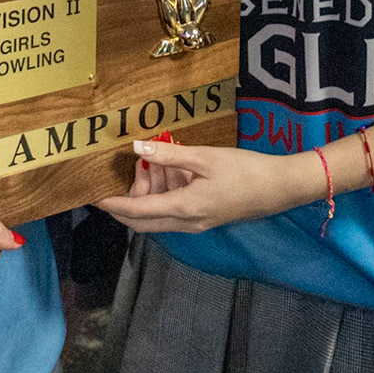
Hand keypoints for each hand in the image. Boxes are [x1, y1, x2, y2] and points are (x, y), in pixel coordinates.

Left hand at [97, 139, 323, 233]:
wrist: (279, 189)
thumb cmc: (245, 171)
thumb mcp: (204, 158)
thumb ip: (169, 156)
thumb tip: (137, 149)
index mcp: (183, 209)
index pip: (136, 213)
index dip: (113, 205)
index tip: (93, 197)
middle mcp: (186, 223)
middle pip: (144, 220)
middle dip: (128, 198)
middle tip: (124, 171)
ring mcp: (197, 223)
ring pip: (160, 212)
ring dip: (152, 189)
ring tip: (153, 158)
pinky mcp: (206, 217)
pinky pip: (175, 208)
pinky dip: (167, 189)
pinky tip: (173, 166)